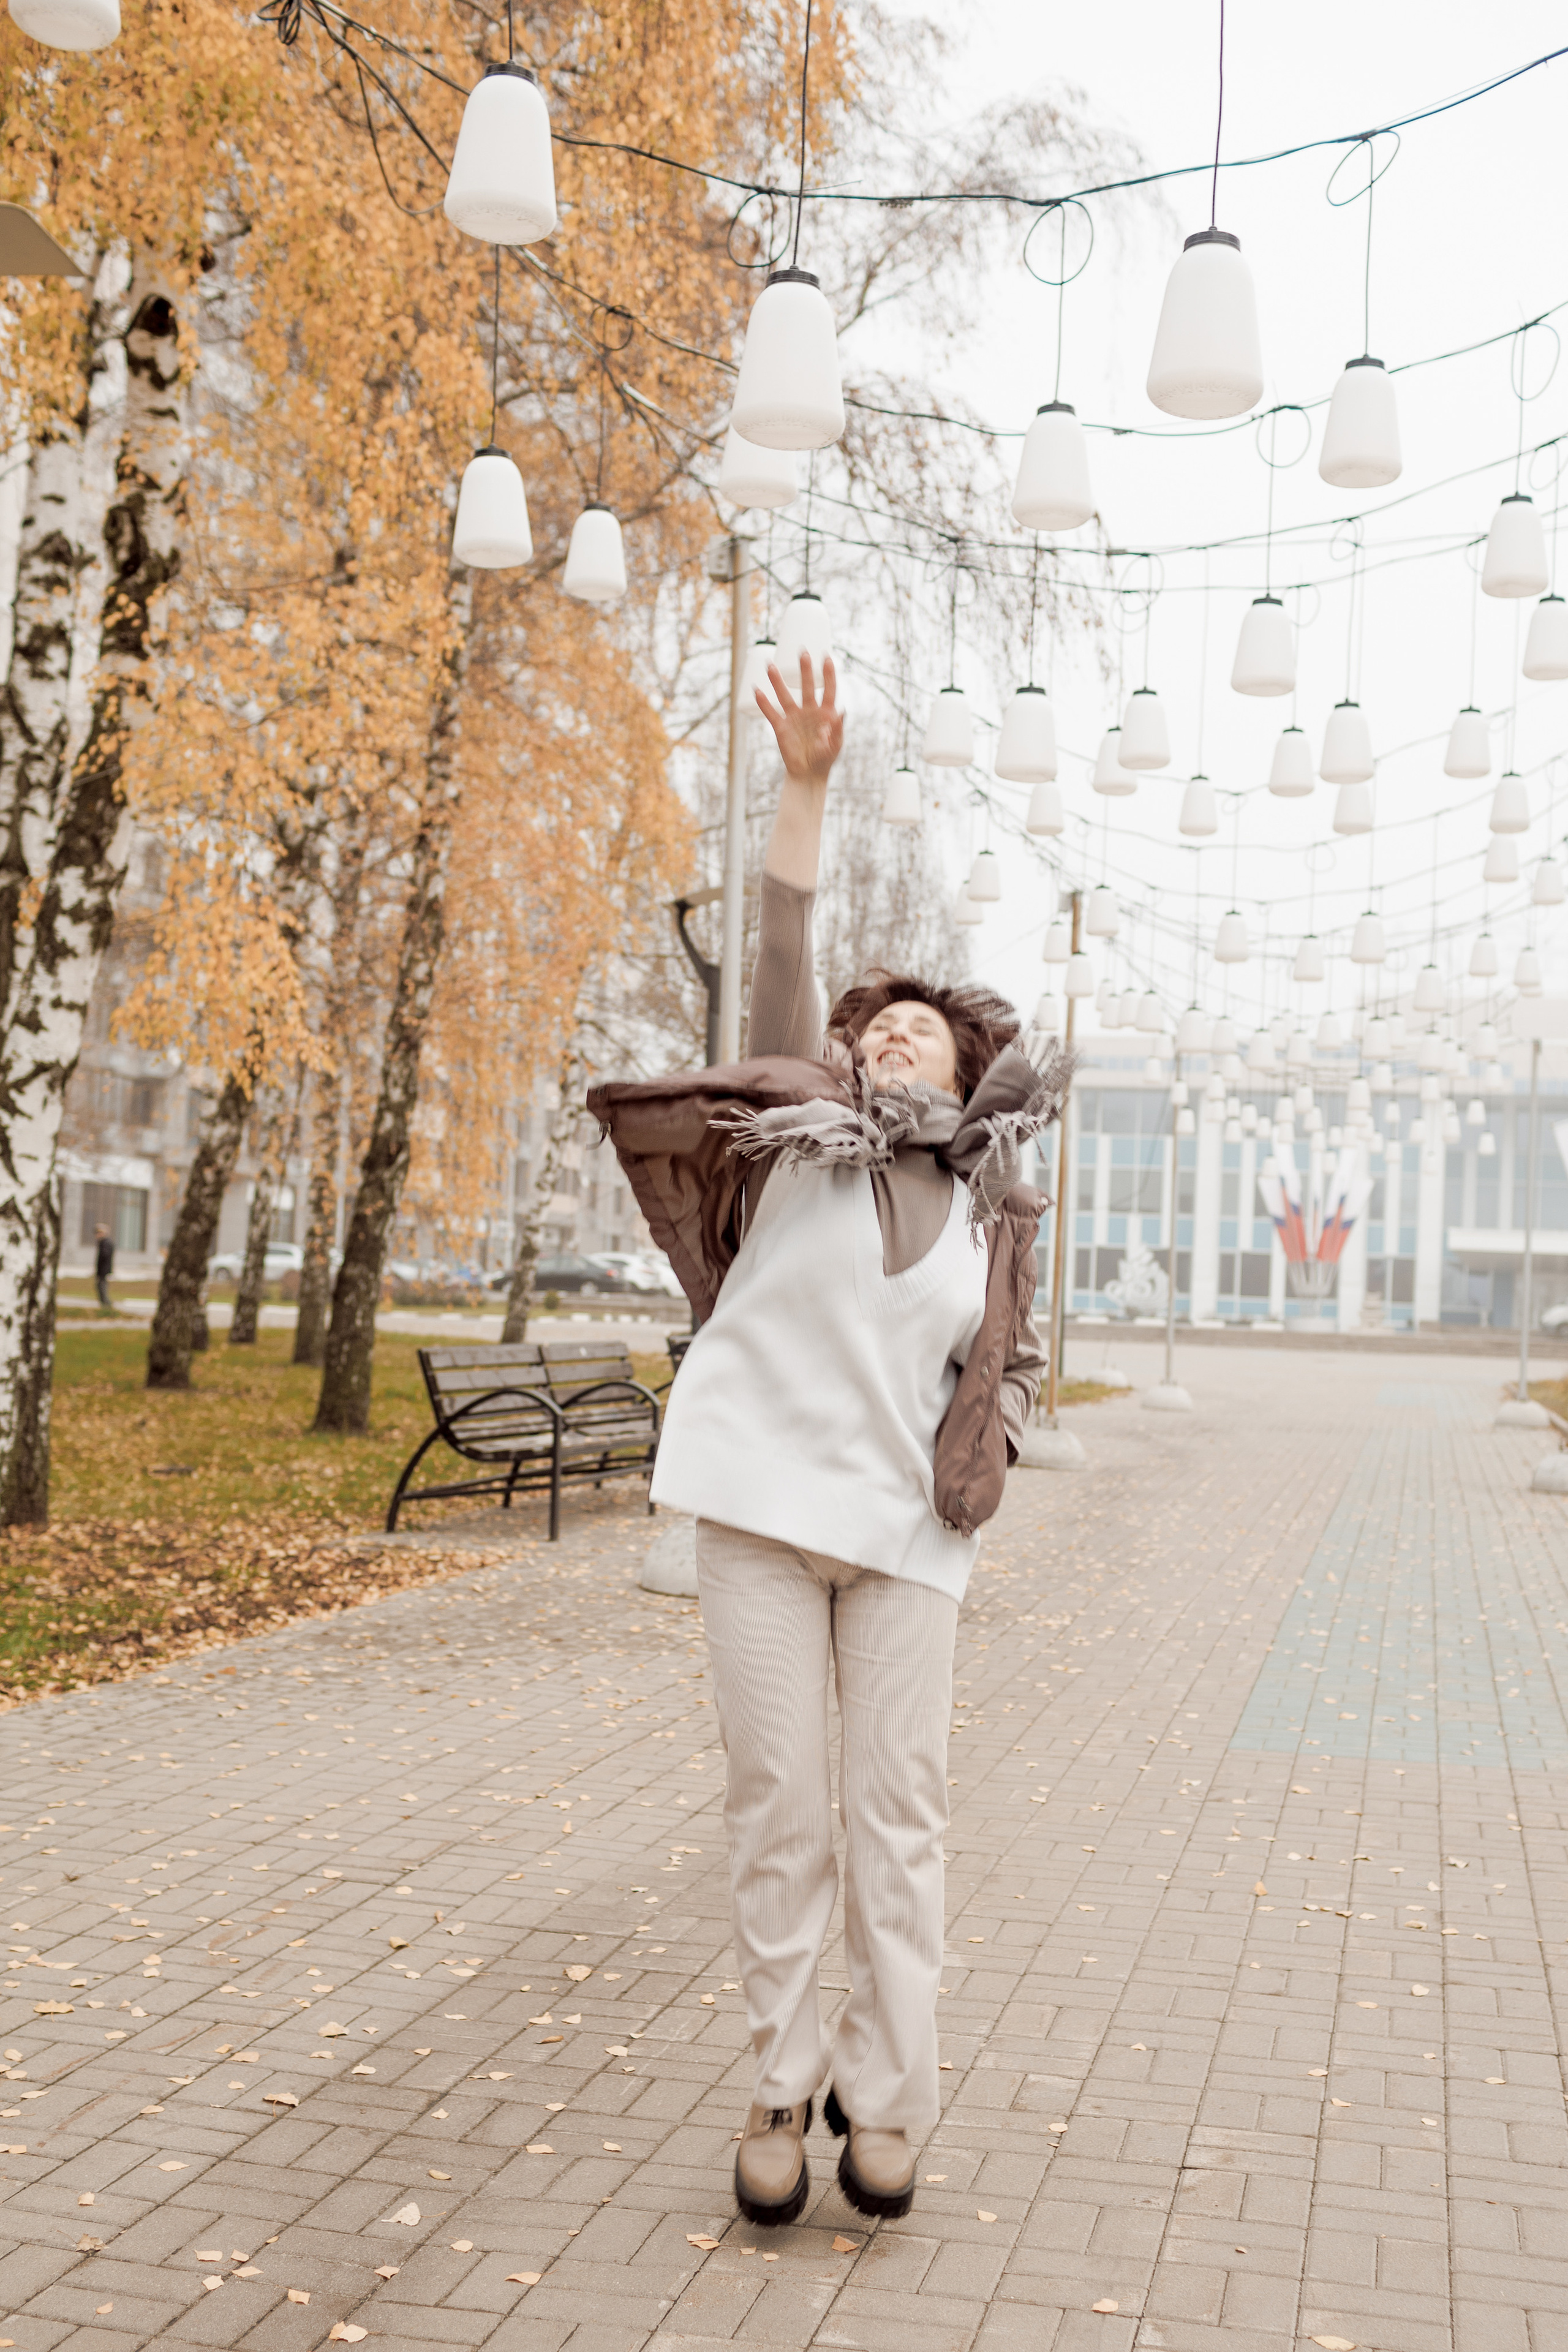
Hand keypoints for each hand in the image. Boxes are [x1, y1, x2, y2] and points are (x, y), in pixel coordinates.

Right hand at [755, 652, 842, 788]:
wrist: (808, 774)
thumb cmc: (825, 759)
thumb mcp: (836, 745)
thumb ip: (837, 730)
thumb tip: (840, 712)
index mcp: (826, 712)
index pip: (828, 689)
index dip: (828, 674)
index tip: (827, 658)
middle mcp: (809, 710)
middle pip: (806, 686)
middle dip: (804, 669)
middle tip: (802, 652)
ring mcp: (794, 718)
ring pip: (784, 695)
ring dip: (777, 681)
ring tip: (770, 665)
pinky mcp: (781, 728)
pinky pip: (770, 713)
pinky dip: (763, 703)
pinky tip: (756, 690)